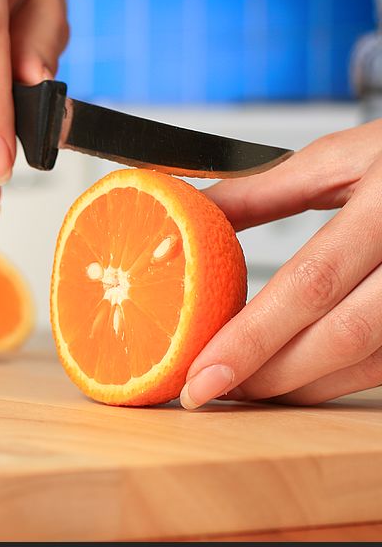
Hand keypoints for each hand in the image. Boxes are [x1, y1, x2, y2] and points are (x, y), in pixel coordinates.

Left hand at [180, 119, 381, 408]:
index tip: (197, 374)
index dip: (249, 339)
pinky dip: (334, 379)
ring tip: (241, 385)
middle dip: (266, 376)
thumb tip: (183, 221)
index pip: (310, 284)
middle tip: (209, 388)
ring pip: (368, 364)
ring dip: (298, 386)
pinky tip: (294, 377)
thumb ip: (258, 193)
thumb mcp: (339, 158)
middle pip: (340, 337)